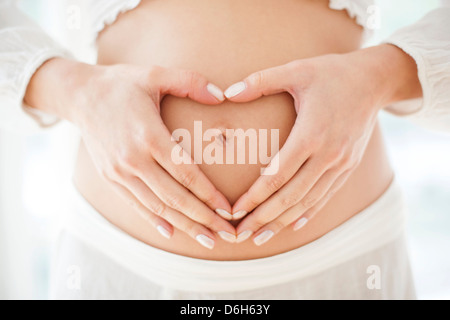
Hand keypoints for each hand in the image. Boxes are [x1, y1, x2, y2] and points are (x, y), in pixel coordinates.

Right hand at [26, 59, 235, 248]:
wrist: (79, 95)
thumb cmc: (122, 84)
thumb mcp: (155, 74)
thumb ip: (191, 82)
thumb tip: (222, 95)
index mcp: (148, 135)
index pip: (186, 174)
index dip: (210, 195)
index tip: (230, 210)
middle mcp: (133, 159)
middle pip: (175, 198)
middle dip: (204, 219)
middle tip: (228, 234)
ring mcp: (120, 172)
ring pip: (158, 207)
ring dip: (185, 226)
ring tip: (208, 240)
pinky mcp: (111, 178)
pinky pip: (136, 205)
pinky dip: (155, 221)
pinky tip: (172, 233)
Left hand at [224, 45, 413, 244]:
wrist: (375, 80)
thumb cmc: (332, 73)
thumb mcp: (296, 70)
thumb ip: (260, 81)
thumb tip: (227, 93)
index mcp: (311, 133)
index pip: (277, 174)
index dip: (254, 196)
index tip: (234, 211)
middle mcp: (328, 154)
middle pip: (291, 196)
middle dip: (263, 218)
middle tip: (240, 234)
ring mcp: (341, 164)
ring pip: (308, 201)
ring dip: (282, 222)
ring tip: (260, 237)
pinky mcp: (348, 167)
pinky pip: (325, 196)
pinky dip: (308, 212)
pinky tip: (293, 225)